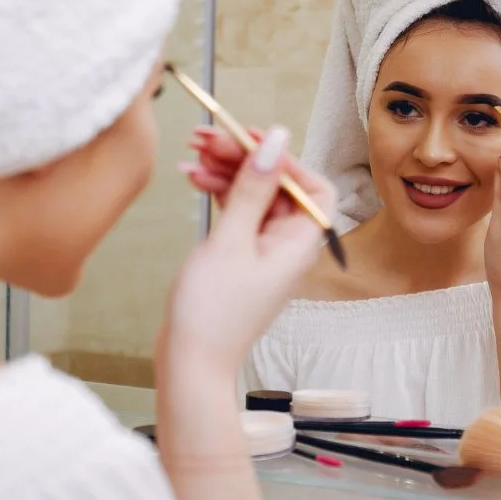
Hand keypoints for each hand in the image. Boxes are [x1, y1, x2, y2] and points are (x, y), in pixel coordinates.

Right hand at [159, 126, 336, 383]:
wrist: (190, 362)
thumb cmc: (212, 312)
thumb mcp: (231, 239)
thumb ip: (254, 186)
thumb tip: (278, 139)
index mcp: (299, 242)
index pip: (310, 184)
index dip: (285, 157)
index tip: (250, 137)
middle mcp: (287, 245)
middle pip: (277, 185)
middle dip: (244, 157)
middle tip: (208, 137)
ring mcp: (263, 251)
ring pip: (252, 195)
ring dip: (226, 170)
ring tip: (193, 151)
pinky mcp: (240, 256)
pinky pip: (237, 212)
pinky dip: (218, 193)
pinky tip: (193, 177)